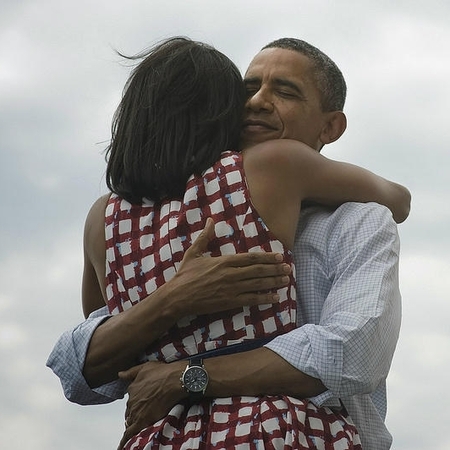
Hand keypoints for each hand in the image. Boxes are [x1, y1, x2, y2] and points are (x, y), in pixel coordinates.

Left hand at [117, 360, 185, 448]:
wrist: (175, 380)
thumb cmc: (163, 372)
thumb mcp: (145, 367)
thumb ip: (131, 372)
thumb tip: (120, 374)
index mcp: (132, 388)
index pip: (130, 399)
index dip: (135, 402)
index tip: (140, 403)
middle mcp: (132, 400)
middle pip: (130, 411)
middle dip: (134, 413)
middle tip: (143, 413)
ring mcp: (136, 411)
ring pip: (130, 421)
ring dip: (132, 424)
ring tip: (138, 426)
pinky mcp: (142, 421)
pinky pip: (129, 434)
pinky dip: (124, 441)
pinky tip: (121, 447)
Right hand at [172, 218, 291, 316]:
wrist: (178, 296)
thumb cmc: (185, 275)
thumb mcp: (194, 253)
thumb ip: (205, 237)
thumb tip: (210, 220)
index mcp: (224, 261)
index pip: (250, 257)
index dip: (267, 257)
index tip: (279, 256)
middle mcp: (231, 274)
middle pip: (258, 270)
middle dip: (275, 269)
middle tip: (288, 268)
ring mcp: (231, 288)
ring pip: (257, 284)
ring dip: (273, 282)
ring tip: (286, 280)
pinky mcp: (230, 302)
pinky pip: (251, 299)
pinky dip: (264, 298)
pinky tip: (275, 297)